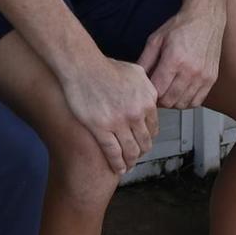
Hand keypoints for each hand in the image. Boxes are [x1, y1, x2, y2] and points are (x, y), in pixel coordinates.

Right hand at [59, 54, 159, 176]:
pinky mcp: (100, 128)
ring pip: (130, 150)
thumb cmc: (104, 65)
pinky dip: (117, 164)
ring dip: (130, 162)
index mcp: (147, 100)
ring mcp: (119, 122)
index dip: (148, 138)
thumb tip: (150, 98)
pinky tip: (118, 169)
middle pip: (144, 142)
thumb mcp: (135, 72)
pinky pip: (113, 152)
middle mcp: (136, 113)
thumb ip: (146, 87)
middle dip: (141, 152)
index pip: (153, 128)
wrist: (81, 65)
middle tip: (136, 156)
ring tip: (128, 167)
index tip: (143, 143)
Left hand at [136, 0, 224, 108]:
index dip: (149, 92)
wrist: (205, 19)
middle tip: (155, 91)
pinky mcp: (211, 79)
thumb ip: (144, 60)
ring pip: (183, 104)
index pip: (158, 90)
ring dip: (173, 102)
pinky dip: (187, 101)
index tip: (146, 89)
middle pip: (170, 101)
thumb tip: (136, 77)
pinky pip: (197, 101)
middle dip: (159, 99)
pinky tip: (181, 92)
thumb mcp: (155, 39)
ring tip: (168, 91)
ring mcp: (203, 76)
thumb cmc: (181, 27)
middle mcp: (191, 70)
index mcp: (174, 59)